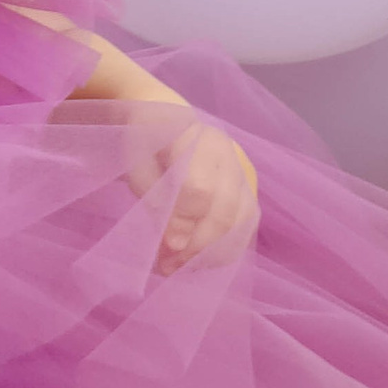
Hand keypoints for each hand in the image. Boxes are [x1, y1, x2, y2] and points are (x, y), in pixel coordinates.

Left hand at [133, 118, 258, 274]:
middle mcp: (228, 153)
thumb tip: (177, 243)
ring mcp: (242, 171)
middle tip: (168, 265)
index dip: (182, 222)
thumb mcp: (138, 166)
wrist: (166, 120)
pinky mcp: (249, 189)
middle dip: (197, 247)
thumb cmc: (146, 144)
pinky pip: (247, 226)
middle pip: (225, 210)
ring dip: (212, 253)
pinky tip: (200, 260)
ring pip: (242, 222)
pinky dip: (226, 249)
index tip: (165, 245)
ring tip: (181, 267)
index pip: (199, 188)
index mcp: (197, 138)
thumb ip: (156, 201)